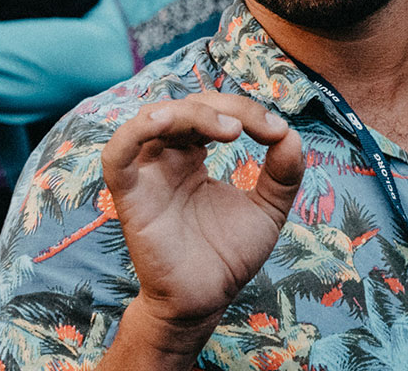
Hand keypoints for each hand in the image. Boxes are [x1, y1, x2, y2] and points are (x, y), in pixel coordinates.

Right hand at [101, 92, 303, 354]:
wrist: (207, 300)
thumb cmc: (229, 254)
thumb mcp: (268, 209)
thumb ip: (283, 173)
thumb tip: (291, 134)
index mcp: (192, 156)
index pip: (214, 112)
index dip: (247, 111)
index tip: (279, 131)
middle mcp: (167, 159)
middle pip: (188, 107)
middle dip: (228, 107)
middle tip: (262, 127)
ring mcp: (147, 175)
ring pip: (153, 118)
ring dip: (192, 112)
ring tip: (230, 128)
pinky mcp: (130, 197)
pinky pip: (116, 155)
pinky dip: (135, 131)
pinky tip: (166, 123)